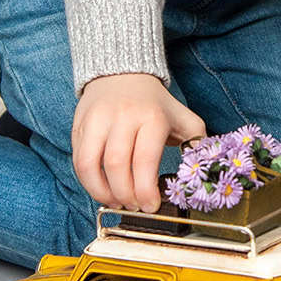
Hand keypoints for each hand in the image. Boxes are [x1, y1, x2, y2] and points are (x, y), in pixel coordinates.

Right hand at [72, 73, 206, 211]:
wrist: (123, 74)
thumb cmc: (155, 104)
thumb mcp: (182, 117)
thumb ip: (197, 142)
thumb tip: (202, 169)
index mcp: (152, 117)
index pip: (145, 160)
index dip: (146, 190)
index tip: (150, 206)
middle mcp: (122, 116)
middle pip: (116, 165)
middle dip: (125, 195)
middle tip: (134, 206)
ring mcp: (97, 119)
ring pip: (90, 164)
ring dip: (101, 192)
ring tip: (115, 201)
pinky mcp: (79, 124)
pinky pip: (78, 159)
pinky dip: (87, 181)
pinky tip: (102, 188)